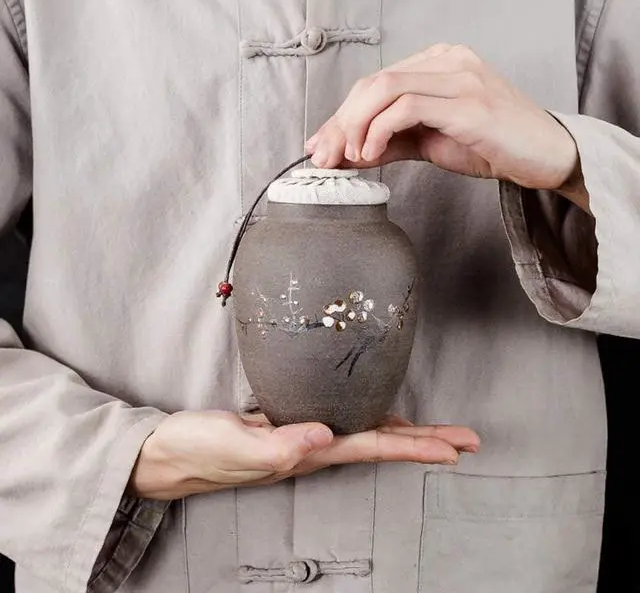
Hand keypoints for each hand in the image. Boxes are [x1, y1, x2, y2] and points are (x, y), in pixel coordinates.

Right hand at [129, 410, 479, 499]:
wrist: (170, 452)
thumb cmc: (198, 450)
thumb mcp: (234, 447)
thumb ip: (278, 446)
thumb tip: (325, 437)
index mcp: (305, 453)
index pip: (371, 448)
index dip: (414, 447)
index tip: (454, 449)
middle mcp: (311, 447)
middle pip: (380, 444)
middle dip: (425, 442)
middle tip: (466, 439)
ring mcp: (302, 437)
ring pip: (366, 434)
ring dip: (404, 433)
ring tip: (436, 432)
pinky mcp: (288, 424)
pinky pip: (343, 422)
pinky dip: (369, 420)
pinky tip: (376, 415)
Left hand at [306, 43, 588, 211]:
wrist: (546, 156)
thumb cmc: (492, 146)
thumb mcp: (431, 141)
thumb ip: (389, 141)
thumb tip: (345, 153)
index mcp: (438, 63)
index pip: (375, 84)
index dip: (340, 116)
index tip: (320, 146)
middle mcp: (447, 61)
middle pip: (373, 83)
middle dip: (339, 123)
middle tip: (323, 156)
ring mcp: (459, 77)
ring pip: (384, 88)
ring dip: (354, 126)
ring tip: (348, 158)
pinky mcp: (468, 102)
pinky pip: (407, 107)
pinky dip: (379, 131)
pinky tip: (371, 154)